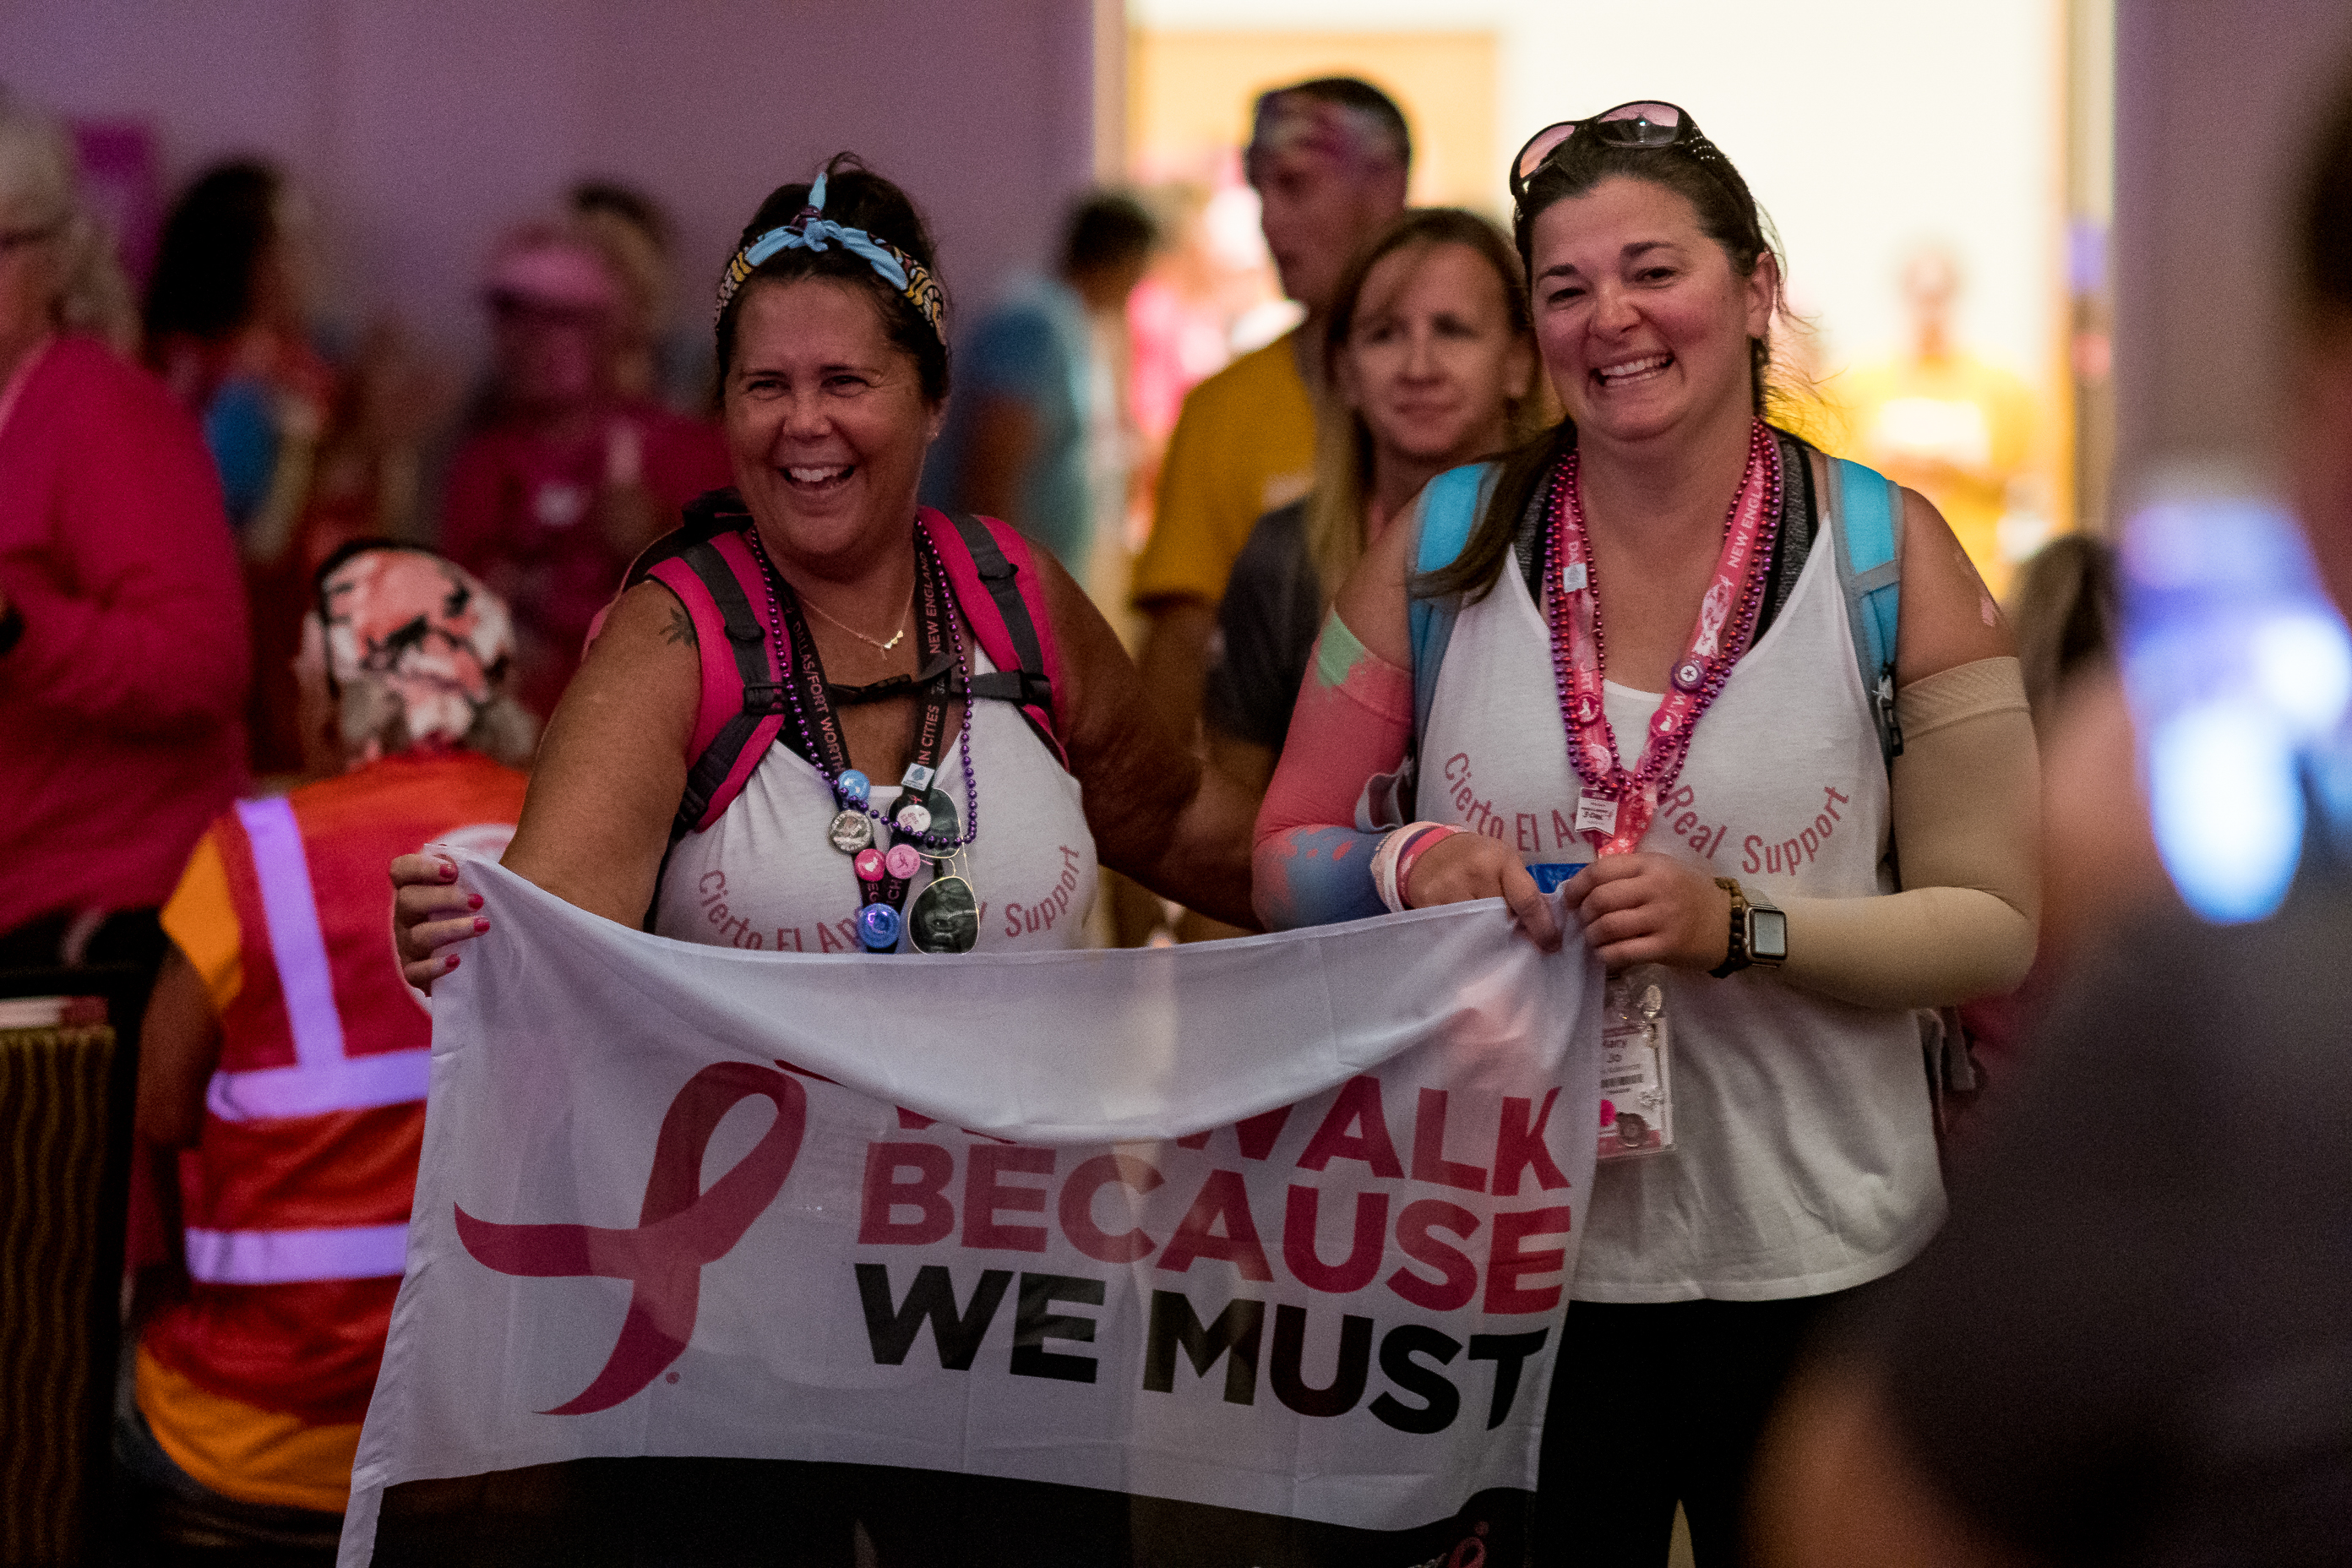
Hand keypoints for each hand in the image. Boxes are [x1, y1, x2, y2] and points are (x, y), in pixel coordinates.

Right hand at [392, 853, 486, 993]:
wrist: (480, 948)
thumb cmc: (474, 909)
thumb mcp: (473, 885)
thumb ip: (470, 869)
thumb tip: (463, 860)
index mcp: (413, 888)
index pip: (400, 870)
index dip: (422, 867)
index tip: (453, 871)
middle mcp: (404, 915)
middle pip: (408, 900)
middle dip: (444, 898)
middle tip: (478, 901)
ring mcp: (407, 945)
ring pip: (418, 936)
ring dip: (452, 929)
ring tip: (483, 925)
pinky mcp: (414, 972)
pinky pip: (415, 972)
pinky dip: (435, 967)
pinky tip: (457, 960)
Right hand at [1403, 832, 1562, 951]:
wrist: (1431, 849)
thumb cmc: (1477, 857)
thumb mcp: (1505, 860)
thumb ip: (1524, 890)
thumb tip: (1545, 928)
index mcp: (1499, 861)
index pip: (1527, 901)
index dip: (1542, 928)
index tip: (1551, 946)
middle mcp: (1474, 874)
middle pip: (1502, 921)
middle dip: (1514, 934)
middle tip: (1519, 942)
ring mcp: (1448, 890)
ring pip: (1478, 933)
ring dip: (1489, 941)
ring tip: (1492, 938)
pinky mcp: (1428, 905)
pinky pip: (1454, 935)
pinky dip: (1465, 940)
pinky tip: (1468, 935)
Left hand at [1562, 854, 1732, 971]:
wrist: (1727, 923)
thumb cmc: (1687, 895)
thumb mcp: (1661, 871)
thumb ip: (1627, 874)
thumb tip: (1581, 886)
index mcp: (1651, 865)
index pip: (1600, 870)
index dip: (1576, 886)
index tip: (1570, 899)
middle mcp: (1656, 888)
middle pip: (1600, 900)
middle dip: (1583, 914)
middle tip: (1584, 922)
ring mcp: (1662, 918)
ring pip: (1608, 927)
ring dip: (1592, 936)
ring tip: (1594, 939)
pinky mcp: (1666, 947)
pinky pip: (1623, 953)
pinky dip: (1606, 956)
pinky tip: (1606, 954)